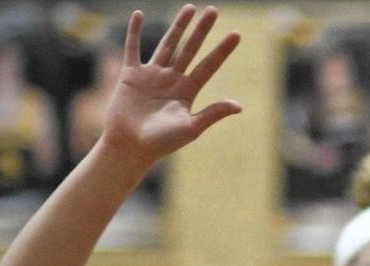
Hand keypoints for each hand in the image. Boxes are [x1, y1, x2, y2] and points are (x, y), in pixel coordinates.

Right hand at [100, 6, 241, 169]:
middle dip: (202, 31)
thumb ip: (213, 113)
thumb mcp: (191, 128)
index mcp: (188, 91)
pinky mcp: (130, 74)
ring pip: (167, 44)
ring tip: (190, 9)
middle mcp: (172, 80)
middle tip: (213, 11)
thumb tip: (239, 106)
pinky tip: (138, 14)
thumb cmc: (162, 143)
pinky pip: (132, 48)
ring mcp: (152, 75)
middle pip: (190, 49)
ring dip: (178, 27)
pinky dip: (134, 32)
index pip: (209, 66)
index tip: (237, 35)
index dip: (222, 51)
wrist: (130, 147)